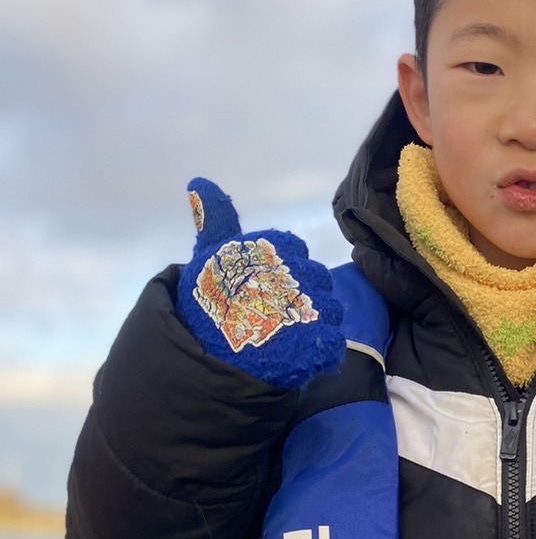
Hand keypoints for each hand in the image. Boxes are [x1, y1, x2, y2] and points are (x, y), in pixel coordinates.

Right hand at [176, 177, 345, 388]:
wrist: (203, 354)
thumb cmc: (208, 304)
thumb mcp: (208, 255)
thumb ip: (215, 219)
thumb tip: (200, 184)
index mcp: (275, 247)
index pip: (296, 250)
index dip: (284, 271)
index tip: (263, 287)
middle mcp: (297, 272)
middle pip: (319, 279)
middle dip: (302, 297)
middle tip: (274, 315)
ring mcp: (309, 309)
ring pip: (331, 310)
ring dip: (315, 323)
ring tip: (287, 337)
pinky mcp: (317, 345)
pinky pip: (333, 343)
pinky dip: (320, 351)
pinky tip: (299, 353)